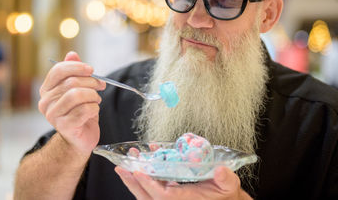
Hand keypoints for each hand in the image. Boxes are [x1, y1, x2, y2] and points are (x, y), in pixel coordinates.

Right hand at [38, 51, 105, 159]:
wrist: (81, 138)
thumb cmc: (80, 111)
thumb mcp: (79, 88)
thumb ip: (74, 71)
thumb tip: (72, 54)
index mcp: (47, 90)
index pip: (58, 70)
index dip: (77, 67)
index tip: (91, 70)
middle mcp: (45, 102)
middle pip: (71, 82)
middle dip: (91, 82)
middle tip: (101, 85)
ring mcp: (53, 115)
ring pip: (77, 95)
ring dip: (93, 96)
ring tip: (96, 100)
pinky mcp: (64, 127)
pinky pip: (84, 110)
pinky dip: (94, 108)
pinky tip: (93, 111)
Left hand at [115, 166, 251, 199]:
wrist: (224, 197)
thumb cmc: (226, 194)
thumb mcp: (229, 186)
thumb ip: (225, 179)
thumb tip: (220, 171)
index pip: (162, 195)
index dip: (149, 185)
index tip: (138, 172)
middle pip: (148, 195)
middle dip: (133, 182)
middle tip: (121, 167)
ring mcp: (171, 195)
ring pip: (148, 190)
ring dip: (136, 176)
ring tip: (127, 160)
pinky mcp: (171, 190)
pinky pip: (155, 183)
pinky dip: (148, 171)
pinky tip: (147, 154)